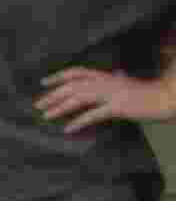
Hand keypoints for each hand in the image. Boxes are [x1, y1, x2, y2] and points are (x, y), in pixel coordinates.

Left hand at [33, 64, 175, 133]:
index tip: (43, 82)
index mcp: (108, 76)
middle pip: (73, 85)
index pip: (78, 72)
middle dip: (53, 95)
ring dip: (60, 107)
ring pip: (79, 97)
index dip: (59, 76)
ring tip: (46, 116)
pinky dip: (79, 121)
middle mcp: (107, 81)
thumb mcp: (130, 84)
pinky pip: (94, 114)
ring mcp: (112, 93)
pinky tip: (67, 129)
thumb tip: (118, 73)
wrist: (166, 98)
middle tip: (37, 105)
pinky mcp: (118, 106)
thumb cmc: (148, 94)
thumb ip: (119, 80)